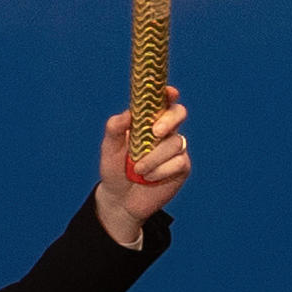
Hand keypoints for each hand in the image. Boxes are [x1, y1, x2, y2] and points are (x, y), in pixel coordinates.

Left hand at [95, 89, 192, 246]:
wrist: (120, 200)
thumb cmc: (115, 169)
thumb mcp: (109, 148)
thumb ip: (115, 129)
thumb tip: (128, 113)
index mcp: (148, 120)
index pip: (162, 101)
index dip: (168, 93)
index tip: (169, 92)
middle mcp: (165, 131)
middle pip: (178, 113)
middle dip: (169, 120)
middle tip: (156, 132)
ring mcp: (175, 149)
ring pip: (174, 143)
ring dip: (153, 158)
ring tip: (138, 170)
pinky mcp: (182, 167)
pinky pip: (178, 162)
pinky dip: (160, 171)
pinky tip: (149, 178)